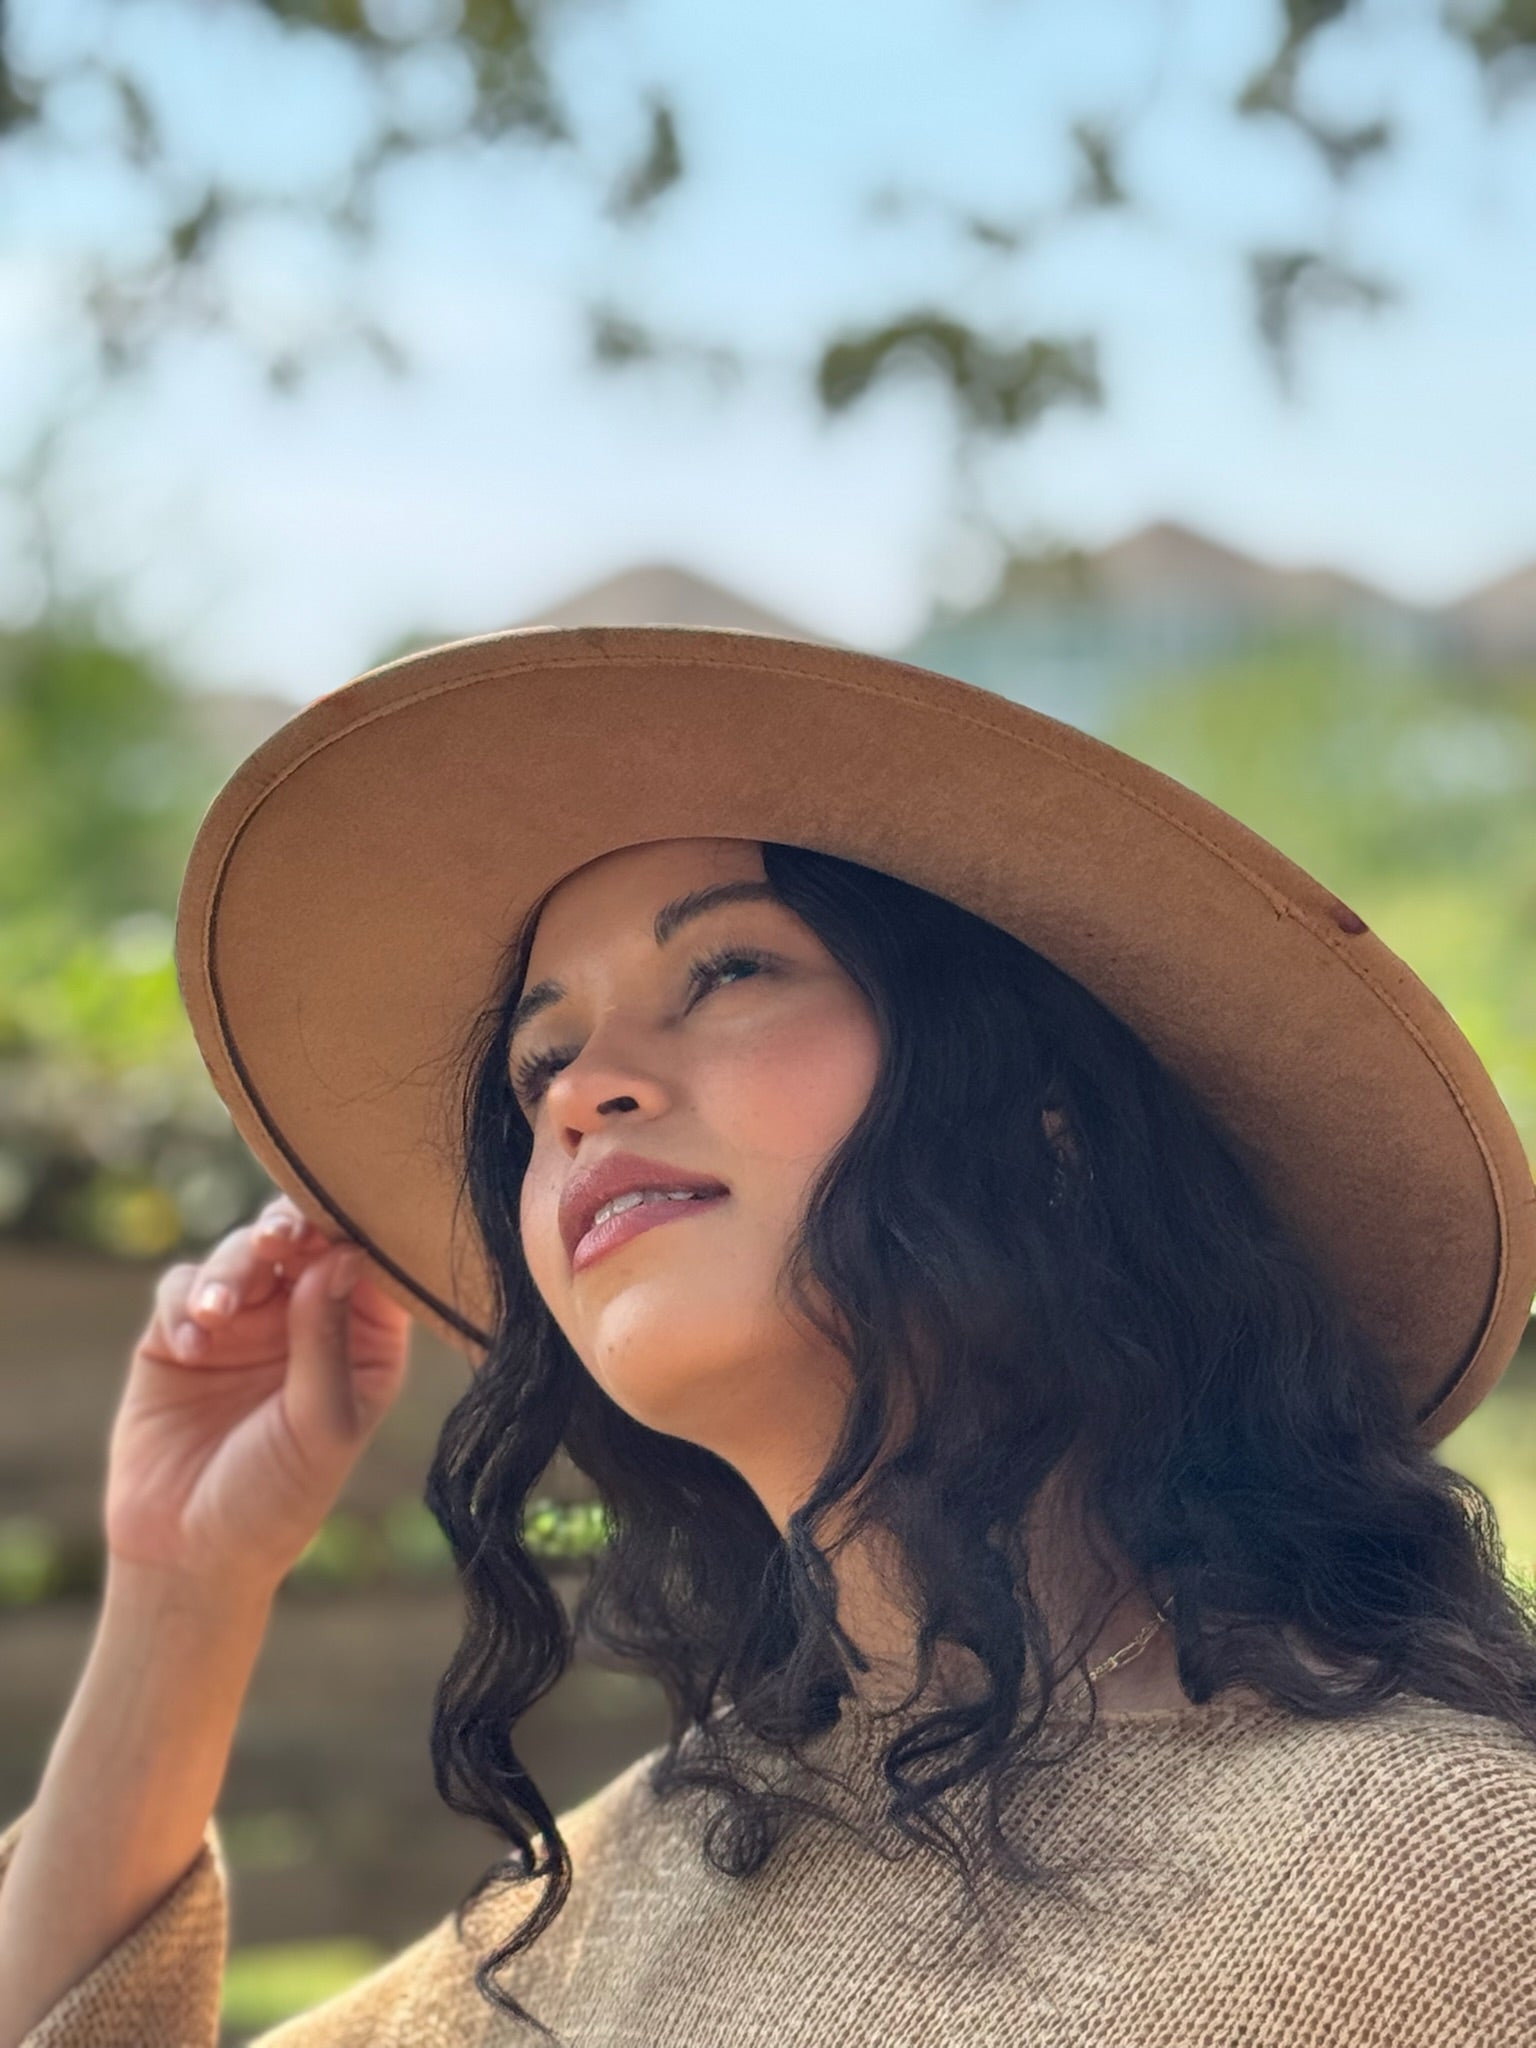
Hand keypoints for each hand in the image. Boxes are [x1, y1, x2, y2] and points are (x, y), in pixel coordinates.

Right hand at [103, 1194, 414, 1598]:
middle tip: (276, 1240)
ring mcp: (244, 1324)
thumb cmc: (275, 1500)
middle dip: (289, 1229)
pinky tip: (193, 1344)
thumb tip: (342, 1256)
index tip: (335, 1234)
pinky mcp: (180, 1336)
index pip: (369, 1265)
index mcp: (363, 1341)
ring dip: (230, 1270)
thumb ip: (327, 1341)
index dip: (355, 1236)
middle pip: (304, 1242)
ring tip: (219, 1312)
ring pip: (241, 1254)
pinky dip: (186, 1303)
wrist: (188, 1555)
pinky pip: (182, 1289)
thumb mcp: (319, 1424)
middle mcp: (306, 1321)